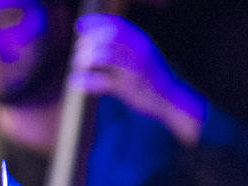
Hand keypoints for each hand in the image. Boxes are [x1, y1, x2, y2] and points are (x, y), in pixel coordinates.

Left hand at [70, 13, 205, 145]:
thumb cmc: (151, 77)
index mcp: (141, 41)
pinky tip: (75, 82)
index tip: (79, 26)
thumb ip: (124, 45)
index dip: (95, 22)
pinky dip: (86, 81)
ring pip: (104, 56)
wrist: (173, 100)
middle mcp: (139, 52)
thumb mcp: (143, 54)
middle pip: (107, 37)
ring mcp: (135, 70)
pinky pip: (103, 82)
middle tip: (80, 52)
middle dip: (88, 42)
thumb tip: (96, 35)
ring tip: (79, 64)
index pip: (115, 24)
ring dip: (85, 59)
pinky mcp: (129, 89)